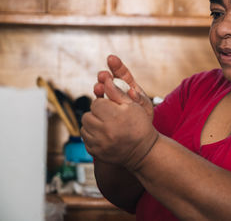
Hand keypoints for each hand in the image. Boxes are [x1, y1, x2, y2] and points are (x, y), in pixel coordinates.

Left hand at [81, 55, 157, 169]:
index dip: (103, 104)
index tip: (111, 108)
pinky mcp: (96, 153)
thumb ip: (117, 93)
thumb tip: (106, 80)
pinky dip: (92, 136)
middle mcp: (105, 131)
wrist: (143, 151)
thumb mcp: (133, 106)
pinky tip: (104, 136)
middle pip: (87, 115)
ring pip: (85, 127)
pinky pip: (86, 140)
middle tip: (108, 117)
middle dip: (96, 114)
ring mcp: (100, 144)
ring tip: (105, 126)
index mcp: (115, 117)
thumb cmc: (140, 125)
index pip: (96, 103)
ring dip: (92, 125)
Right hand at [94, 54, 152, 119]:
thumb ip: (139, 99)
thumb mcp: (145, 107)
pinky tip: (97, 97)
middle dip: (105, 76)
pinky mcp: (102, 109)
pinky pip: (98, 103)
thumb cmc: (143, 117)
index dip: (116, 65)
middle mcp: (116, 91)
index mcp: (128, 86)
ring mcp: (108, 99)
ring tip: (99, 88)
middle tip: (103, 76)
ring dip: (99, 87)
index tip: (111, 58)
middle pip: (108, 80)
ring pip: (101, 90)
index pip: (122, 73)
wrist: (137, 133)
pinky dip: (97, 100)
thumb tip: (132, 92)